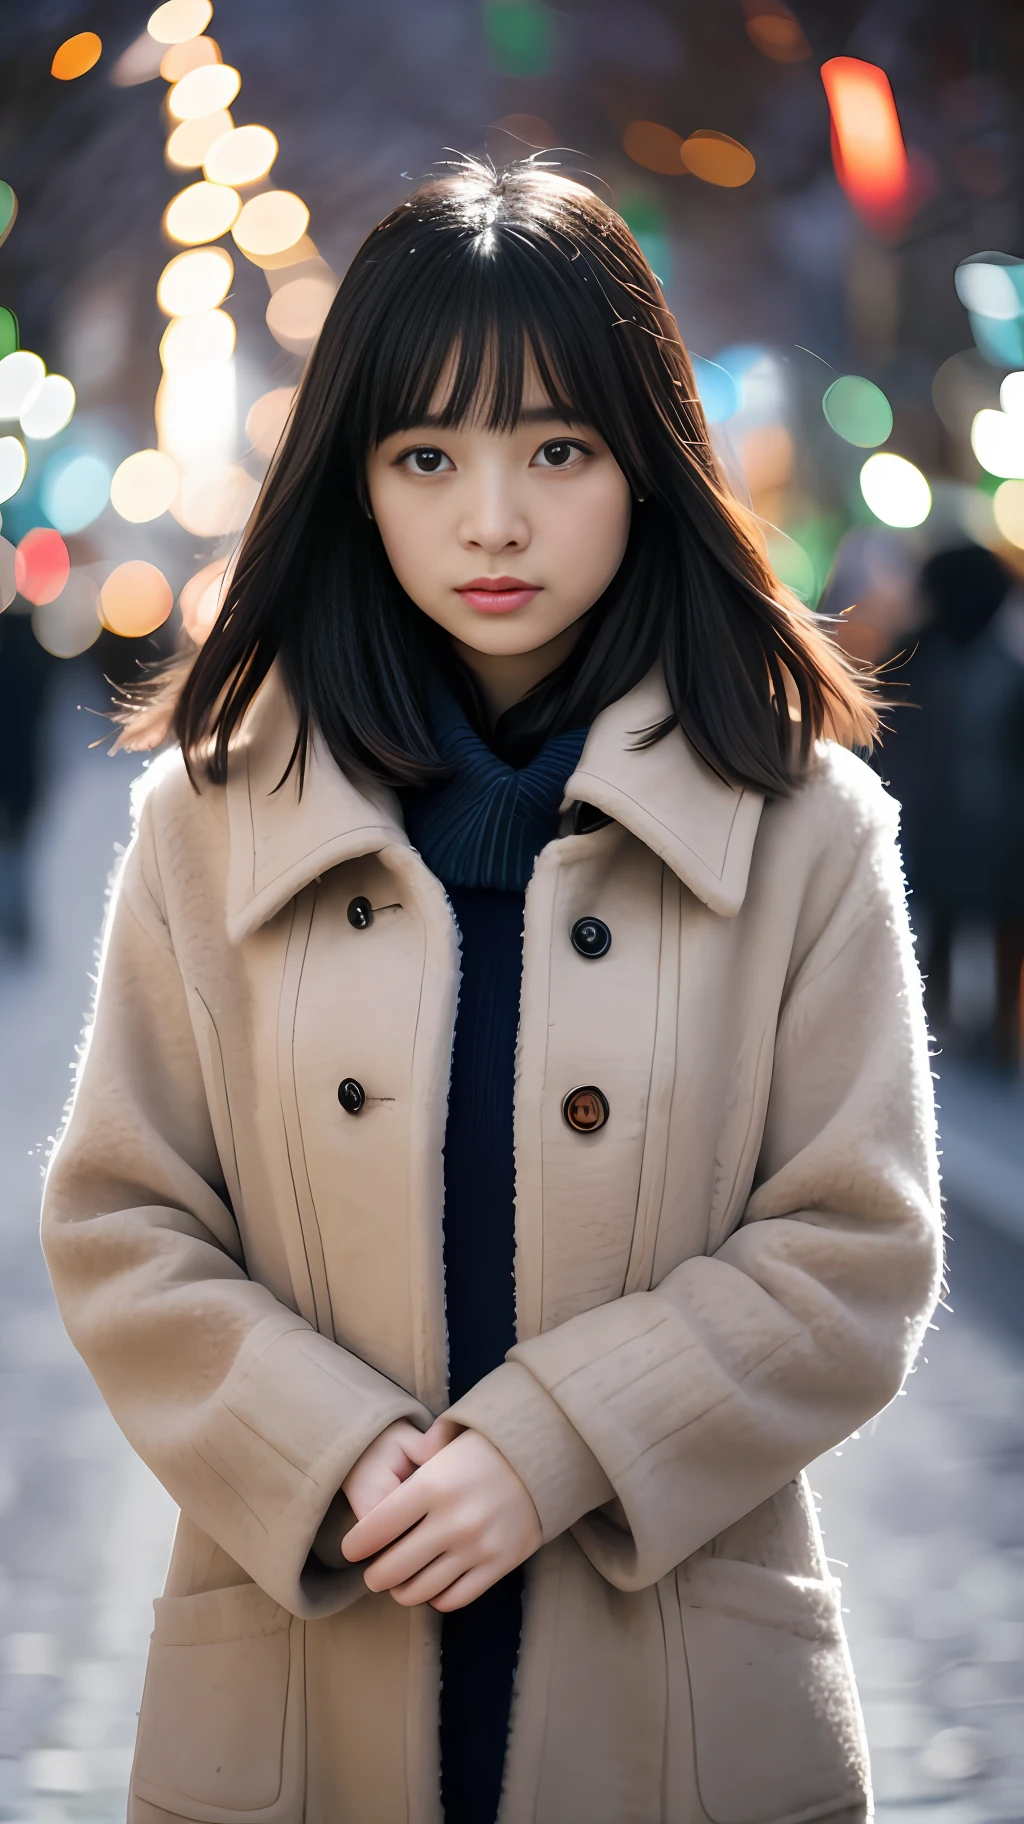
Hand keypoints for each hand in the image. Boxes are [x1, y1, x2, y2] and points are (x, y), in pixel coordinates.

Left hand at [341, 1425, 542, 1610]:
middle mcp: (452, 1521)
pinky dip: (437, 1597)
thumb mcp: (448, 1440)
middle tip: (376, 1571)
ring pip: (419, 1592)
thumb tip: (391, 1469)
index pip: (375, 1530)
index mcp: (433, 1485)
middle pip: (391, 1570)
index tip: (352, 1550)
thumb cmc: (488, 1445)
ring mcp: (476, 1547)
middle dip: (376, 1575)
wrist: (547, 1456)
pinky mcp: (498, 1565)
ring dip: (403, 1591)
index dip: (356, 1545)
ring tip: (403, 1581)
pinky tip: (435, 1582)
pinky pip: (453, 1599)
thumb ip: (416, 1455)